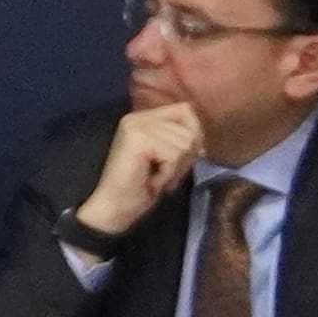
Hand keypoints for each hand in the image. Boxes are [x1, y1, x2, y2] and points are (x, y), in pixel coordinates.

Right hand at [73, 98, 203, 239]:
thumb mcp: (166, 156)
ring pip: (185, 143)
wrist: (115, 206)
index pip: (185, 110)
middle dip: (185, 157)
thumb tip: (202, 143)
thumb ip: (179, 138)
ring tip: (157, 177)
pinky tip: (152, 180)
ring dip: (176, 167)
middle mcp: (136, 118)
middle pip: (189, 129)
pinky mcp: (138, 140)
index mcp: (142, 118)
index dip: (194, 134)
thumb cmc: (141, 185)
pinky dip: (169, 173)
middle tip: (164, 173)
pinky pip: (175, 155)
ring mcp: (136, 127)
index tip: (183, 157)